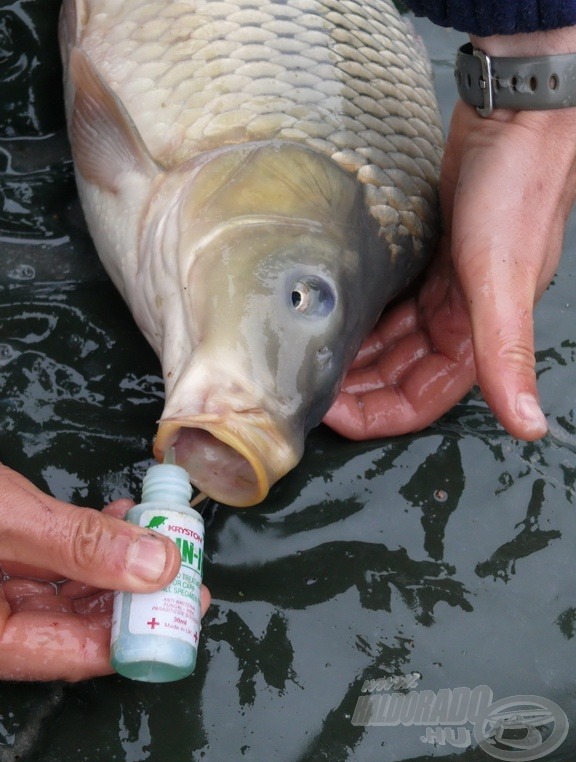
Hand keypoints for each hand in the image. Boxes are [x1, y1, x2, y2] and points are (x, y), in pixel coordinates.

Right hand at [0, 464, 209, 681]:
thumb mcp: (6, 518)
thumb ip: (77, 544)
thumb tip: (156, 565)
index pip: (69, 654)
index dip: (134, 635)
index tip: (184, 612)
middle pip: (74, 626)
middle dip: (134, 596)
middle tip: (185, 572)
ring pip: (69, 592)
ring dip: (118, 563)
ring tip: (159, 535)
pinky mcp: (1, 563)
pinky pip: (52, 563)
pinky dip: (88, 541)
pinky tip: (118, 517)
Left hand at [324, 28, 575, 441]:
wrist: (516, 115)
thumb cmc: (518, 190)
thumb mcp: (505, 280)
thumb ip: (507, 355)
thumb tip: (530, 427)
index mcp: (478, 339)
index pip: (418, 401)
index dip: (374, 415)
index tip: (327, 413)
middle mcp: (460, 322)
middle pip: (396, 376)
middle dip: (354, 389)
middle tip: (304, 385)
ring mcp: (442, 291)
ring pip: (388, 343)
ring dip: (353, 356)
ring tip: (308, 358)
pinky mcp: (426, 261)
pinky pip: (388, 306)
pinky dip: (361, 318)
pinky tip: (329, 318)